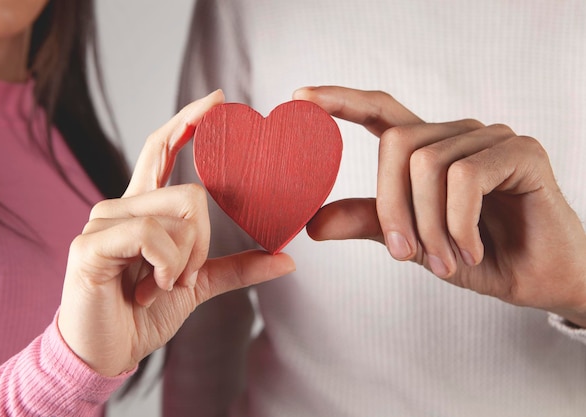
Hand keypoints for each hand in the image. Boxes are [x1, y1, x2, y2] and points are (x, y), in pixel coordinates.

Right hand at [57, 90, 294, 375]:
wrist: (106, 352)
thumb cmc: (143, 312)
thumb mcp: (198, 285)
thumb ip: (236, 267)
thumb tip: (286, 258)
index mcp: (143, 209)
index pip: (162, 148)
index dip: (187, 121)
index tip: (218, 99)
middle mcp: (120, 206)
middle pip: (190, 192)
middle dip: (204, 242)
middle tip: (186, 276)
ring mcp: (102, 222)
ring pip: (178, 214)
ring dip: (185, 260)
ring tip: (163, 285)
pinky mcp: (90, 244)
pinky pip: (152, 234)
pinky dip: (166, 265)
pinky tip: (152, 286)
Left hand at [294, 86, 585, 325]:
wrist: (540, 279)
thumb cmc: (478, 255)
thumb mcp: (415, 241)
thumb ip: (370, 223)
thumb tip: (314, 223)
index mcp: (428, 149)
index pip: (379, 111)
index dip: (340, 100)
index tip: (299, 98)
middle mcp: (457, 134)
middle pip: (397, 145)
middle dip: (392, 207)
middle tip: (406, 254)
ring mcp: (491, 138)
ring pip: (429, 165)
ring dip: (430, 226)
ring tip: (446, 259)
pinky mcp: (521, 151)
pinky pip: (465, 178)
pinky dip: (459, 224)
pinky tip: (472, 250)